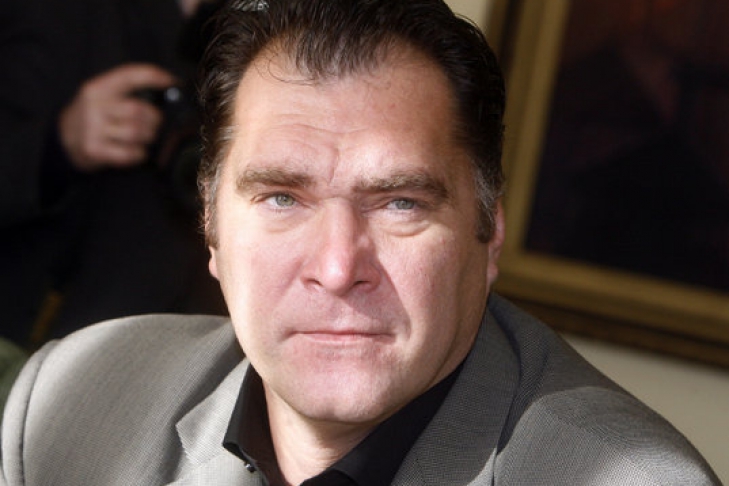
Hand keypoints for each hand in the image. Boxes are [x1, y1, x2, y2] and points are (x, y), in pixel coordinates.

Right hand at [59, 64, 175, 170]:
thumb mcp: (104, 95)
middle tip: (155, 124)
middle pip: (138, 110)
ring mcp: (92, 128)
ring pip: (136, 132)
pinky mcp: (94, 150)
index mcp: (98, 87)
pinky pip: (129, 153)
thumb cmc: (95, 116)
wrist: (63, 138)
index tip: (173, 82)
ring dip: (148, 137)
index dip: (155, 76)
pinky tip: (136, 151)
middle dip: (154, 119)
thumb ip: (129, 91)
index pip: (130, 75)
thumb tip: (170, 90)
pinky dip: (139, 154)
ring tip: (145, 137)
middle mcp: (93, 105)